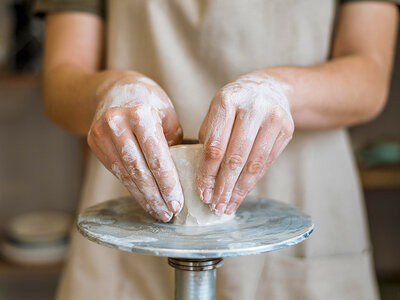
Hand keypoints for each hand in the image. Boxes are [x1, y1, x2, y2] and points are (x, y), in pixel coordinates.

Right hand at [87, 72, 183, 221]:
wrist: (113, 89)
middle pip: (139, 169)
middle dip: (156, 195)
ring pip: (126, 174)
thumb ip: (172, 142)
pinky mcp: (94, 143)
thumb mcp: (167, 114)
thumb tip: (181, 175)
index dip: (167, 182)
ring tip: (158, 212)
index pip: (156, 156)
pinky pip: (116, 171)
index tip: (178, 202)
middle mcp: (117, 123)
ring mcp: (101, 134)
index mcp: (140, 114)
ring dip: (143, 197)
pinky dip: (132, 188)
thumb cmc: (148, 101)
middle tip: (169, 213)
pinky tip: (144, 199)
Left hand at [196, 71, 293, 214]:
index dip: (207, 173)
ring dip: (239, 190)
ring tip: (227, 206)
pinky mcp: (287, 129)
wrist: (270, 88)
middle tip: (215, 206)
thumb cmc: (235, 103)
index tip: (202, 192)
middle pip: (235, 157)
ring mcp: (273, 117)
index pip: (214, 146)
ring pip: (253, 164)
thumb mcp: (217, 111)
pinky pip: (266, 162)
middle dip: (223, 186)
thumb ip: (209, 138)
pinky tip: (242, 193)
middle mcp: (252, 107)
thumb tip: (204, 178)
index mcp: (227, 101)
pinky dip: (252, 182)